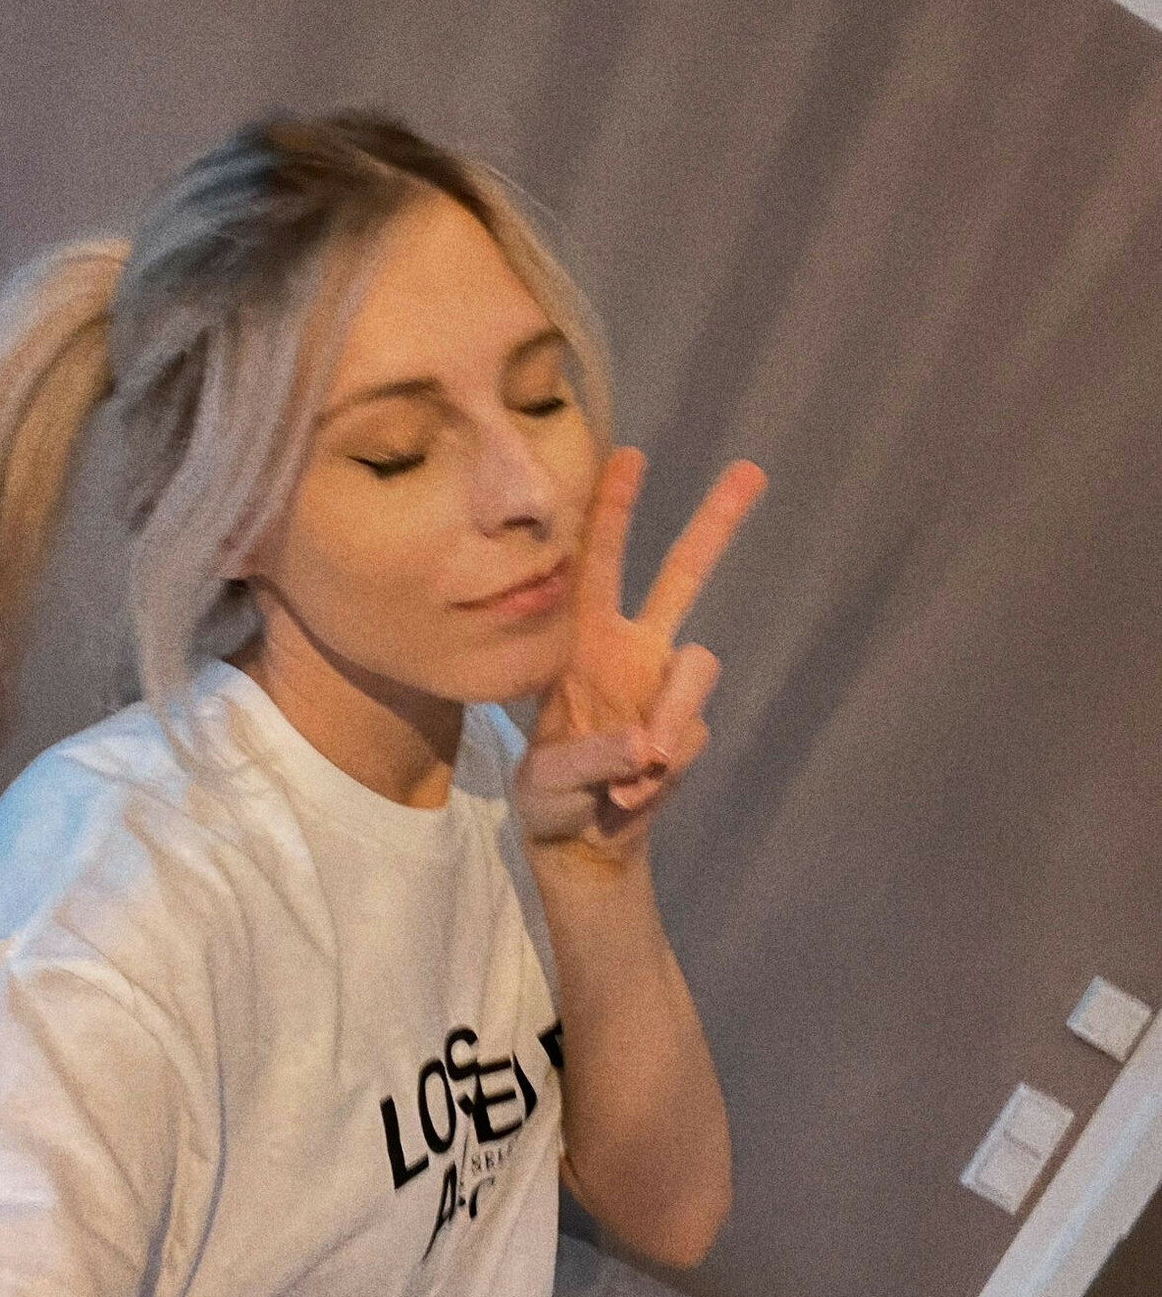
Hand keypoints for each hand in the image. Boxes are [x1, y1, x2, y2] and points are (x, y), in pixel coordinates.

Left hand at [513, 448, 767, 871]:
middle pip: (682, 574)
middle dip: (715, 524)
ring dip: (674, 714)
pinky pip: (692, 733)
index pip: (596, 565)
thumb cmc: (547, 796)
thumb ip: (591, 757)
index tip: (630, 455)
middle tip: (750, 470)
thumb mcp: (546, 780)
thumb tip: (648, 745)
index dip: (611, 511)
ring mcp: (663, 686)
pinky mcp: (687, 726)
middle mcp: (630, 649)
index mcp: (580, 640)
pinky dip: (664, 769)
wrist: (582, 842)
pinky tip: (631, 795)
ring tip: (637, 770)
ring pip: (701, 664)